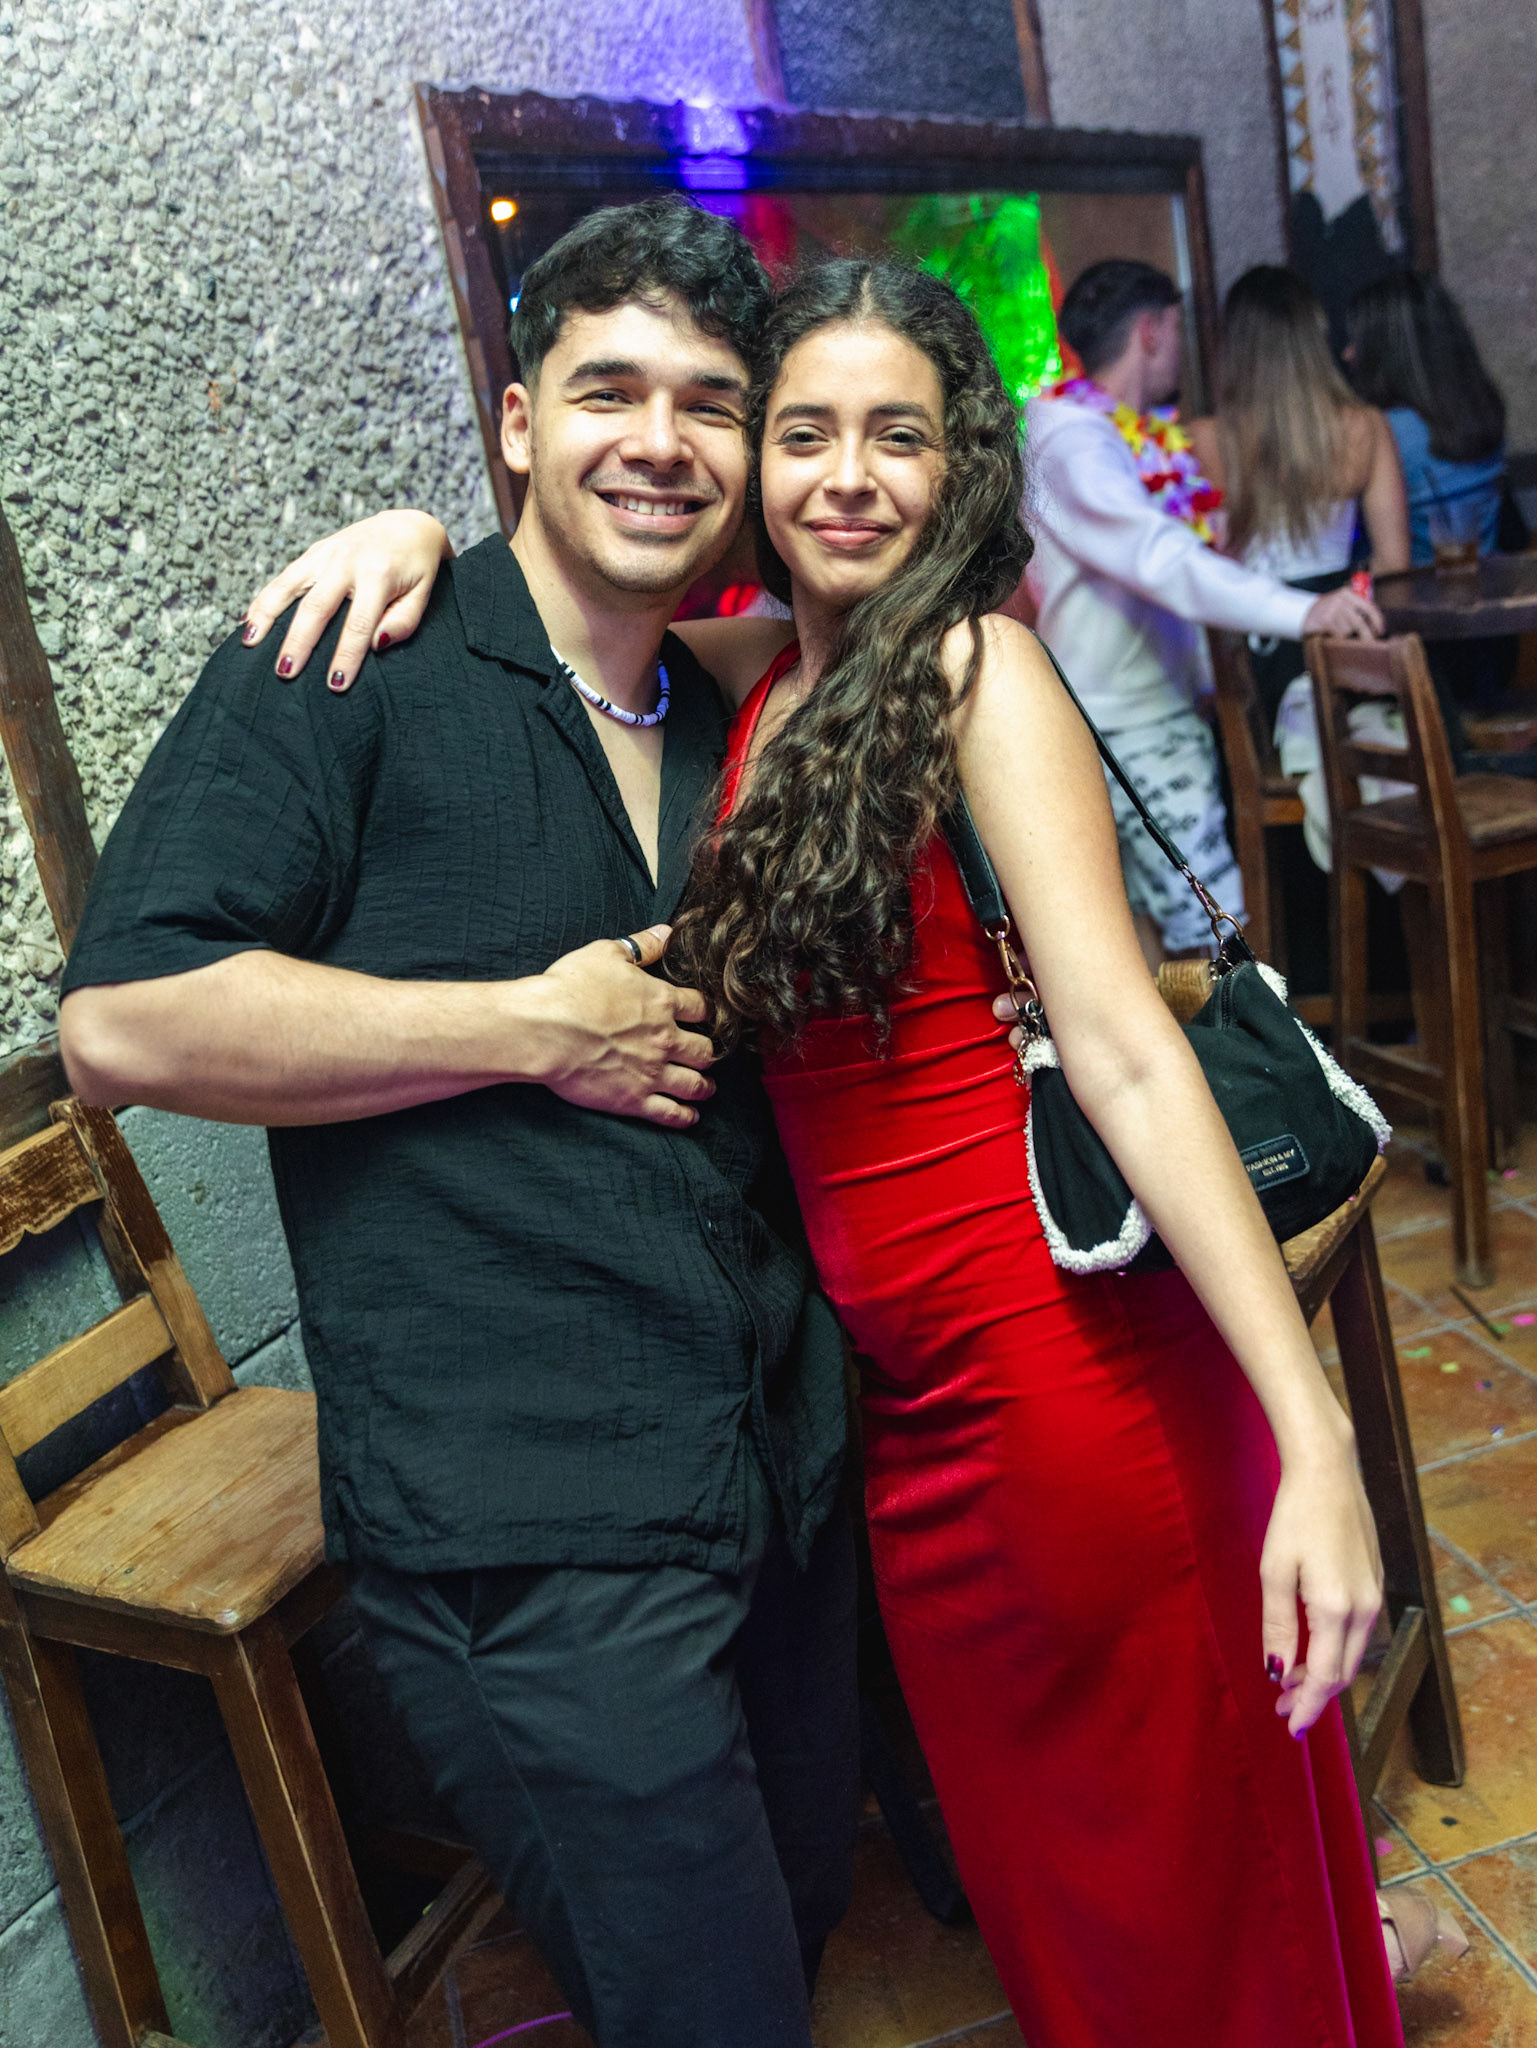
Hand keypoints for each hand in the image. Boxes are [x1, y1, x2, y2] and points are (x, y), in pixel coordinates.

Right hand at [240, 511, 451, 690]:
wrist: (407, 527)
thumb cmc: (417, 570)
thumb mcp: (423, 595)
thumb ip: (404, 621)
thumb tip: (376, 645)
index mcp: (379, 574)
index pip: (359, 623)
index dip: (346, 656)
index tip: (335, 685)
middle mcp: (347, 560)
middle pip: (316, 606)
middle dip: (299, 641)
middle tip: (285, 672)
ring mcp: (326, 554)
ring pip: (288, 585)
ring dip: (267, 615)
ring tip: (249, 643)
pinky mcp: (314, 552)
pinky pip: (283, 577)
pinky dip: (264, 599)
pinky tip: (248, 621)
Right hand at [522, 925, 716, 1129]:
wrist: (545, 1030)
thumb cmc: (570, 989)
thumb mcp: (605, 954)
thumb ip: (641, 945)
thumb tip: (666, 932)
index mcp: (661, 1001)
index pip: (700, 1007)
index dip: (706, 1011)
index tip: (706, 1016)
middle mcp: (665, 1039)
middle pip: (704, 1049)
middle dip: (708, 1051)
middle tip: (706, 1054)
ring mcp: (652, 1072)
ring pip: (694, 1084)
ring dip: (704, 1085)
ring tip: (706, 1087)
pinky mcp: (634, 1099)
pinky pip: (670, 1112)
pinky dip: (684, 1116)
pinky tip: (690, 1116)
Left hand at [1260, 1434, 1382, 1737]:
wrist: (1328, 1472)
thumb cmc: (1294, 1517)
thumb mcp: (1274, 1571)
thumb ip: (1278, 1625)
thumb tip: (1277, 1672)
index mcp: (1336, 1609)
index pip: (1326, 1678)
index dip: (1308, 1707)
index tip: (1291, 1729)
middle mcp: (1364, 1609)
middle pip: (1343, 1672)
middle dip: (1313, 1696)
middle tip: (1281, 1708)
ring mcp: (1374, 1595)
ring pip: (1352, 1654)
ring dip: (1324, 1673)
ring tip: (1290, 1682)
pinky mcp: (1375, 1582)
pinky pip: (1356, 1632)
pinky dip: (1336, 1650)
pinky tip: (1313, 1648)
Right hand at [1302, 585, 1383, 640]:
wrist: (1300, 613)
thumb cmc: (1325, 611)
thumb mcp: (1340, 603)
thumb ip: (1355, 608)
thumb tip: (1374, 624)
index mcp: (1347, 594)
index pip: (1369, 607)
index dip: (1377, 620)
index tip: (1380, 630)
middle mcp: (1340, 600)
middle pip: (1359, 622)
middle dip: (1366, 634)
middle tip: (1370, 643)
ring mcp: (1332, 610)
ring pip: (1348, 630)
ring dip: (1344, 634)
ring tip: (1335, 630)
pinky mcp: (1325, 621)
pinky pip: (1338, 634)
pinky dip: (1336, 637)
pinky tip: (1330, 633)